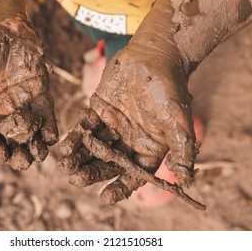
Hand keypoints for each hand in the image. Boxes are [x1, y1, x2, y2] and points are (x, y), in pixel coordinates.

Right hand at [0, 16, 57, 169]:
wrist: (0, 27)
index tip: (0, 155)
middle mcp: (0, 111)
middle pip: (9, 140)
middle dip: (16, 154)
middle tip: (23, 162)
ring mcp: (21, 104)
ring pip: (30, 133)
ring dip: (35, 147)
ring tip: (39, 154)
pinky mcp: (40, 95)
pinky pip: (46, 116)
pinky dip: (50, 128)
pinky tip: (52, 136)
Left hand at [59, 42, 199, 205]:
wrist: (155, 55)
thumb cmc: (170, 88)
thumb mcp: (179, 121)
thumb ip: (182, 150)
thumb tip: (187, 181)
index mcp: (149, 148)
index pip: (134, 174)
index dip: (120, 187)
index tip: (105, 197)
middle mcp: (130, 140)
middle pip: (110, 162)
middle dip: (93, 172)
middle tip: (75, 180)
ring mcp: (113, 125)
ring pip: (95, 147)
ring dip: (80, 157)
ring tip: (65, 167)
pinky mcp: (99, 109)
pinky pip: (85, 126)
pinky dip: (75, 137)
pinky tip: (64, 146)